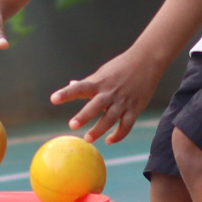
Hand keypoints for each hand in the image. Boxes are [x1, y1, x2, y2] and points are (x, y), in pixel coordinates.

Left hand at [50, 46, 166, 143]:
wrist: (147, 60)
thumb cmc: (122, 66)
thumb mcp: (103, 71)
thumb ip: (88, 82)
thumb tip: (71, 84)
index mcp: (99, 82)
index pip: (79, 88)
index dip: (66, 93)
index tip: (53, 99)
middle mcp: (110, 92)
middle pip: (95, 106)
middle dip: (84, 116)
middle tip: (72, 125)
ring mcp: (123, 101)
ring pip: (110, 118)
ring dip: (99, 130)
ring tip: (88, 138)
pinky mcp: (135, 108)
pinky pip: (126, 125)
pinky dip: (118, 135)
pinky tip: (109, 141)